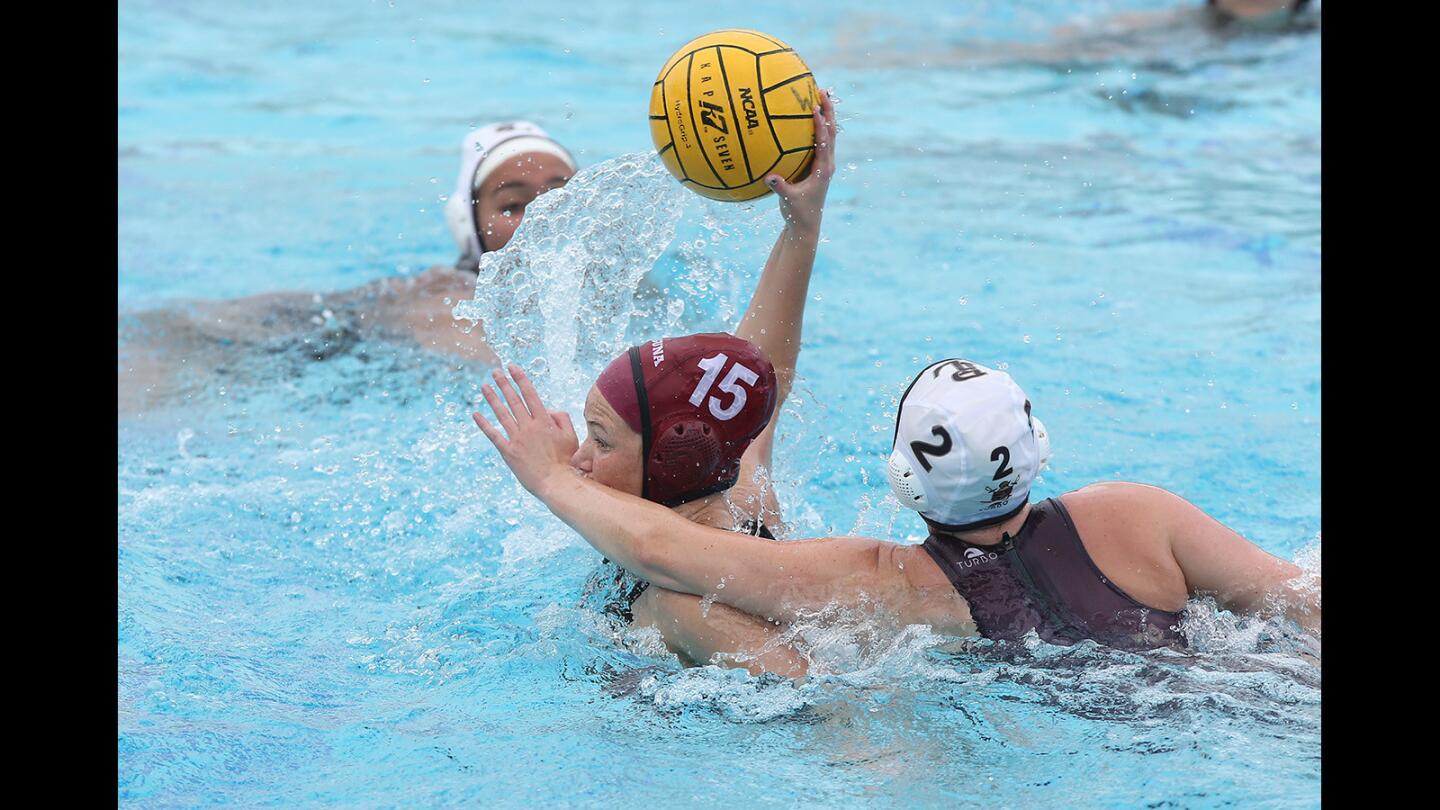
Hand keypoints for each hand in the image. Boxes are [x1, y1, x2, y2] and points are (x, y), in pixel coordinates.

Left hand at [472, 363, 579, 498]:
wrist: (556, 482)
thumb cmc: (566, 461)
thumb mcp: (570, 435)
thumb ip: (561, 418)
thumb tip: (547, 410)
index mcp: (544, 421)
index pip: (530, 394)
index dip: (520, 379)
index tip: (512, 367)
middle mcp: (528, 427)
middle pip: (514, 400)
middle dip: (504, 384)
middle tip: (495, 372)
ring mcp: (517, 439)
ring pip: (502, 414)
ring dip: (492, 398)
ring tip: (484, 386)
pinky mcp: (508, 452)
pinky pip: (493, 435)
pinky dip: (484, 424)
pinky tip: (476, 414)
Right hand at [767, 88, 837, 233]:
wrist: (806, 225)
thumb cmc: (798, 212)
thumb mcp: (788, 200)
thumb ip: (780, 187)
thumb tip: (768, 176)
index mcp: (822, 169)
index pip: (823, 141)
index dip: (820, 124)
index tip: (814, 107)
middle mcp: (827, 163)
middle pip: (831, 131)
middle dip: (828, 110)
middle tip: (821, 90)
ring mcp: (824, 164)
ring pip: (829, 134)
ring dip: (826, 115)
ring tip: (819, 96)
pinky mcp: (819, 166)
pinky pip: (820, 141)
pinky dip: (817, 127)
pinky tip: (806, 117)